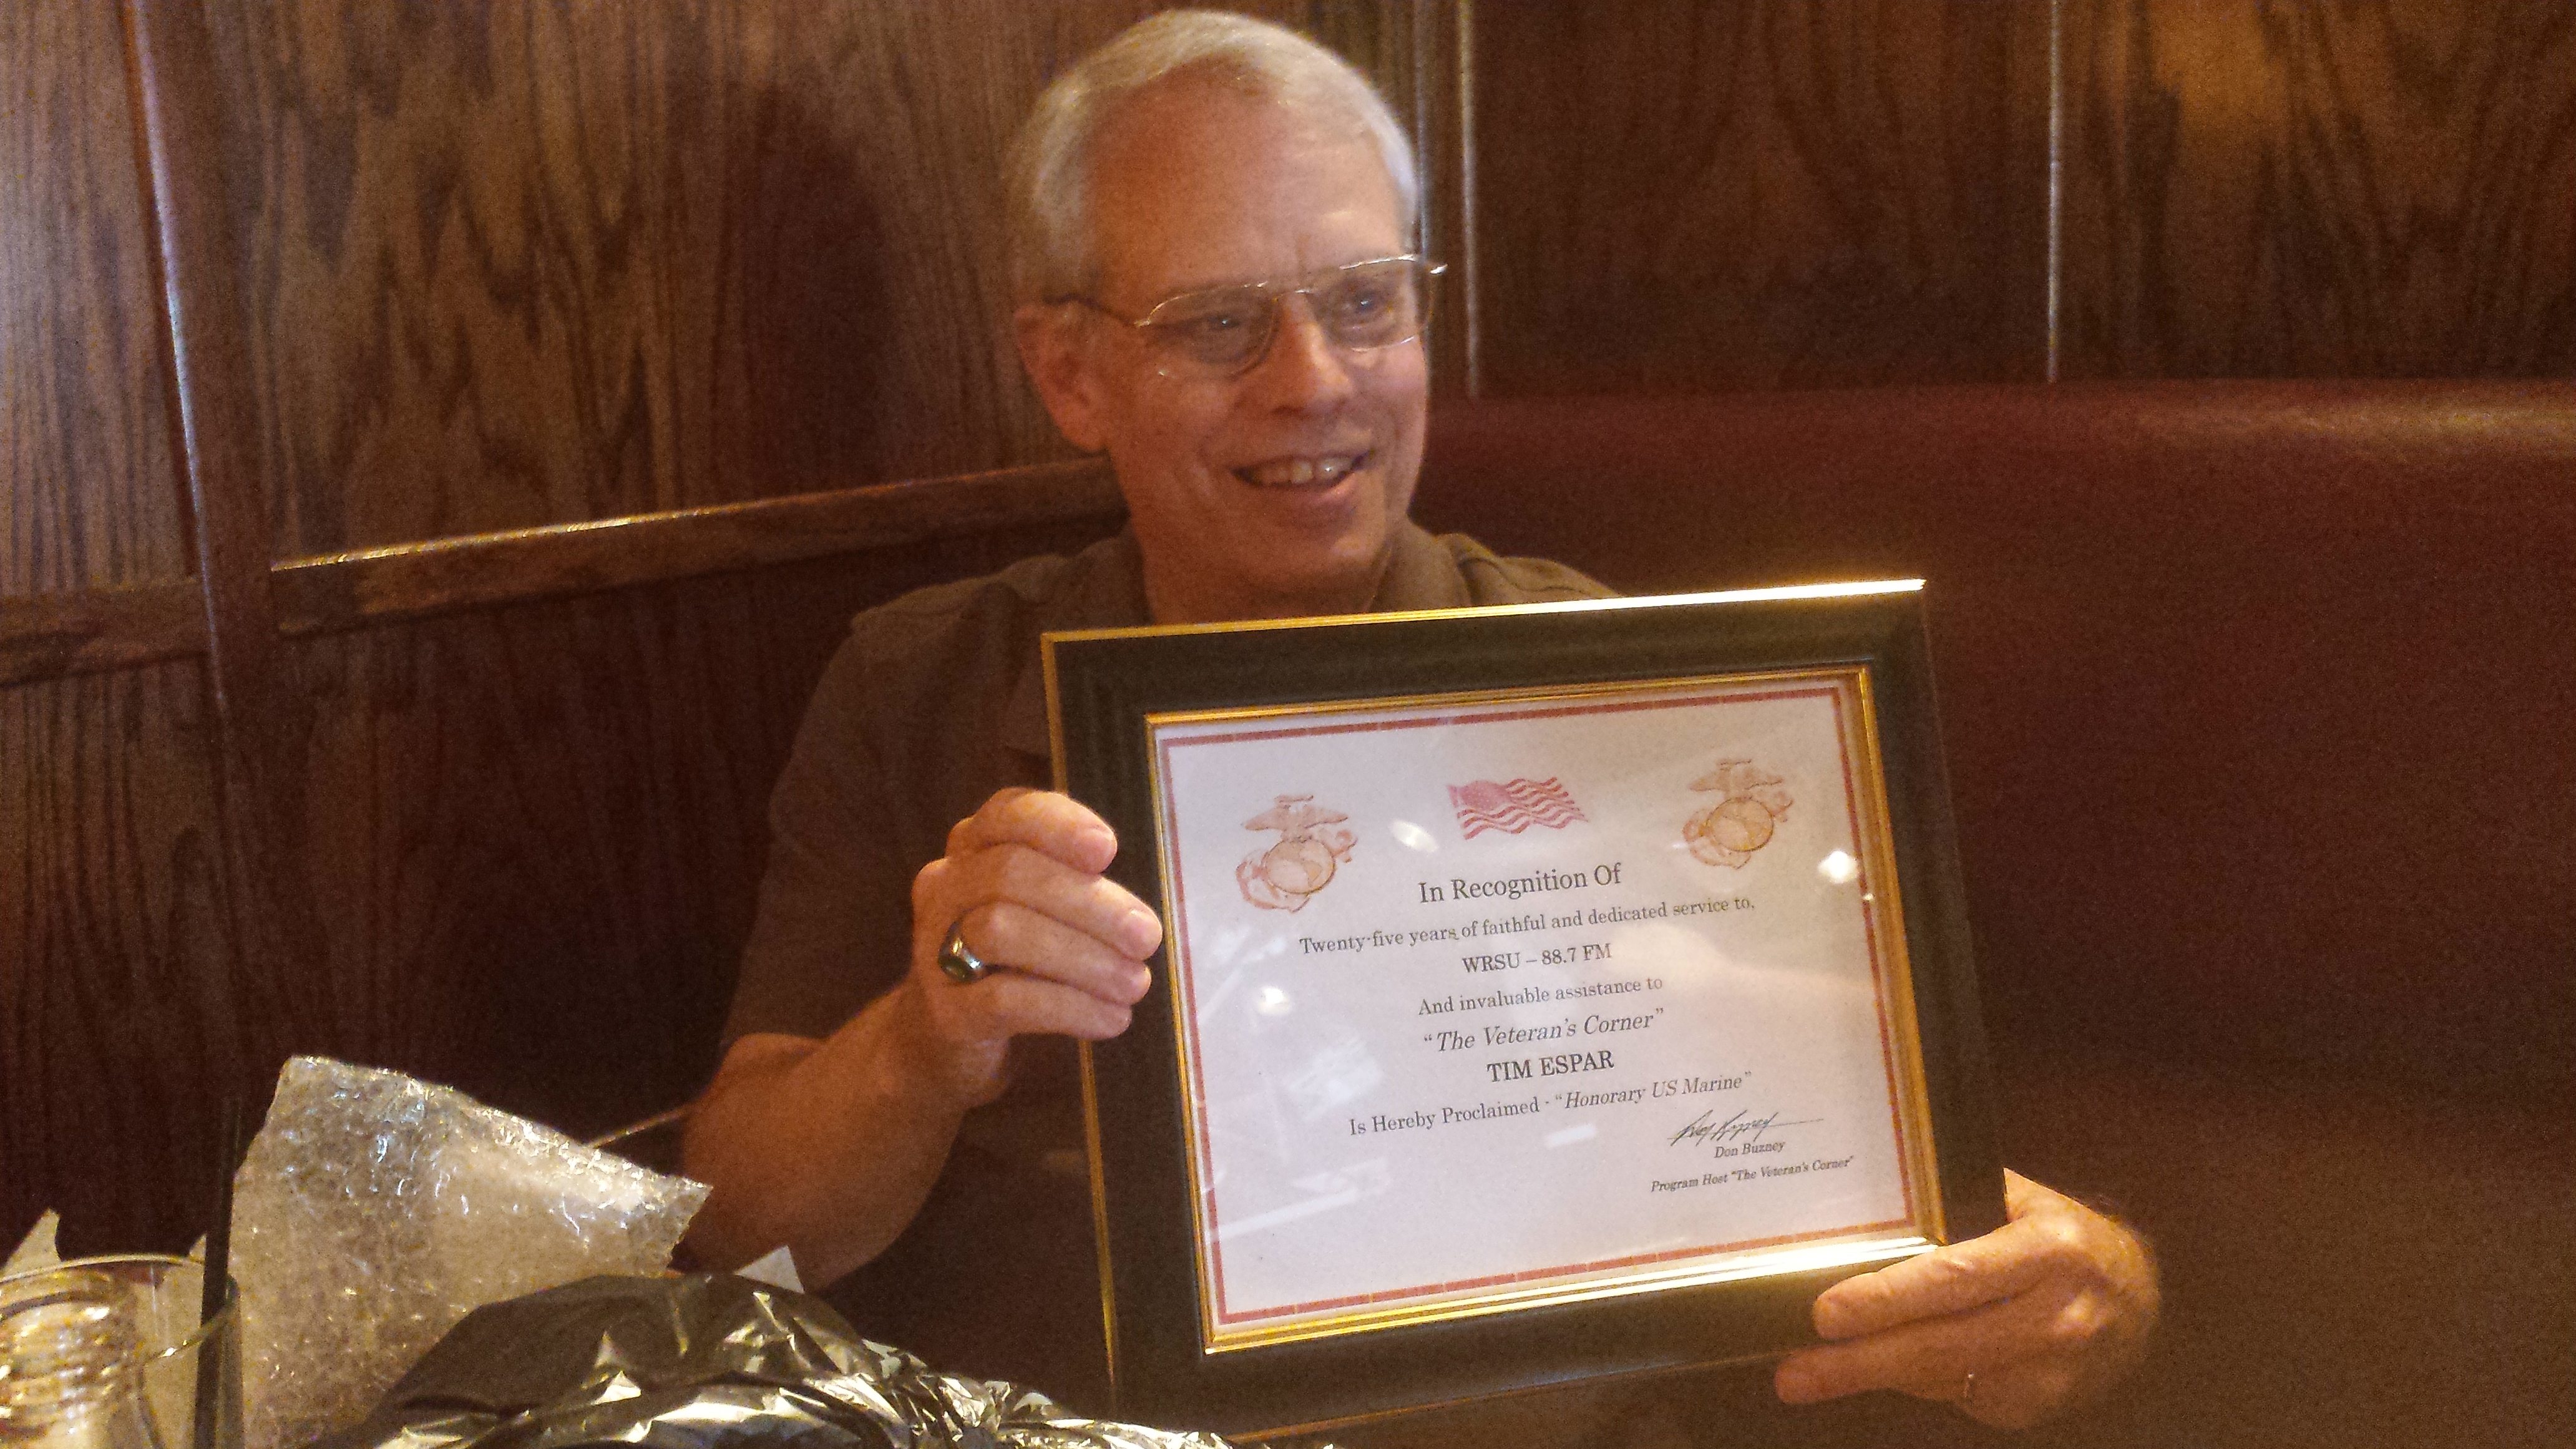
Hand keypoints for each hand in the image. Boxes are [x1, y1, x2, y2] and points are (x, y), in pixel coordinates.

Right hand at [901, 788, 1162, 1105]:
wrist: (949, 1033)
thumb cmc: (1018, 956)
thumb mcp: (1044, 908)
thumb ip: (1079, 891)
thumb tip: (1137, 922)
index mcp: (975, 847)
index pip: (1007, 813)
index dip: (1057, 825)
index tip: (1107, 850)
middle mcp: (946, 886)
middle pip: (1009, 873)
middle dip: (1088, 903)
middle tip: (1147, 938)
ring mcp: (935, 947)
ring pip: (1001, 931)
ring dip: (1082, 958)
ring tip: (1135, 983)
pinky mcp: (946, 1010)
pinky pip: (1004, 1000)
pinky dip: (1067, 1007)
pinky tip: (1111, 1019)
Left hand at [1772, 1170, 2158, 1427]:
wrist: (2142, 1299)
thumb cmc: (2065, 1238)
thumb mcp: (2027, 1202)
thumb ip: (1961, 1199)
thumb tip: (1874, 1200)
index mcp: (2050, 1251)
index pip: (1955, 1279)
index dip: (1887, 1299)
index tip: (1827, 1313)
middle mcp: (2057, 1315)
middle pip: (1941, 1346)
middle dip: (1859, 1362)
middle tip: (1795, 1373)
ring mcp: (2054, 1371)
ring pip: (1945, 1379)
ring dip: (1875, 1378)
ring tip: (1811, 1376)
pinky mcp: (2042, 1405)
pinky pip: (1961, 1397)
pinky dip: (1920, 1383)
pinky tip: (1888, 1367)